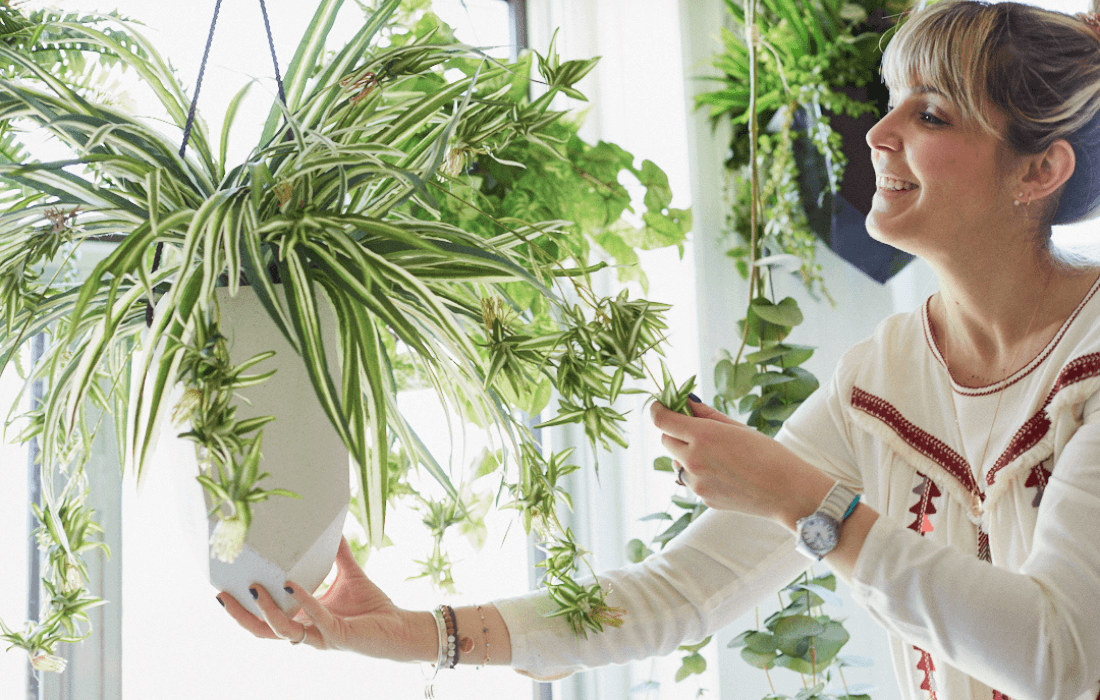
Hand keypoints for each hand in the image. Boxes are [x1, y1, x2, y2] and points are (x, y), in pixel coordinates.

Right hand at [218, 537, 432, 661]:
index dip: (244, 608)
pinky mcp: (338, 636)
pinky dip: (304, 601)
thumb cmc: (373, 606)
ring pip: (283, 631)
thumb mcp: (350, 574)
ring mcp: (321, 636)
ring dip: (267, 611)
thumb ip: (339, 555)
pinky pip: (316, 619)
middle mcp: (308, 631)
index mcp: (304, 619)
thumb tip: (332, 529)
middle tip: (221, 596)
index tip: (223, 588)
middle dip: (241, 616)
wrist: (400, 626)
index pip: (267, 618)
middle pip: (263, 631)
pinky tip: (293, 585)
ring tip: (254, 589)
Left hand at [651, 399, 831, 528]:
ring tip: (718, 455)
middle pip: (666, 441)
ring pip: (677, 463)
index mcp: (703, 437)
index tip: (660, 405)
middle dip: (675, 432)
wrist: (788, 493)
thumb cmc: (769, 455)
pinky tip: (726, 473)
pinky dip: (700, 474)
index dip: (657, 409)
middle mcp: (694, 460)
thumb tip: (687, 403)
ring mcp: (697, 483)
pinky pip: (692, 481)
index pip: (662, 420)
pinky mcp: (703, 499)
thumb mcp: (738, 428)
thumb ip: (707, 415)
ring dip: (686, 455)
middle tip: (694, 428)